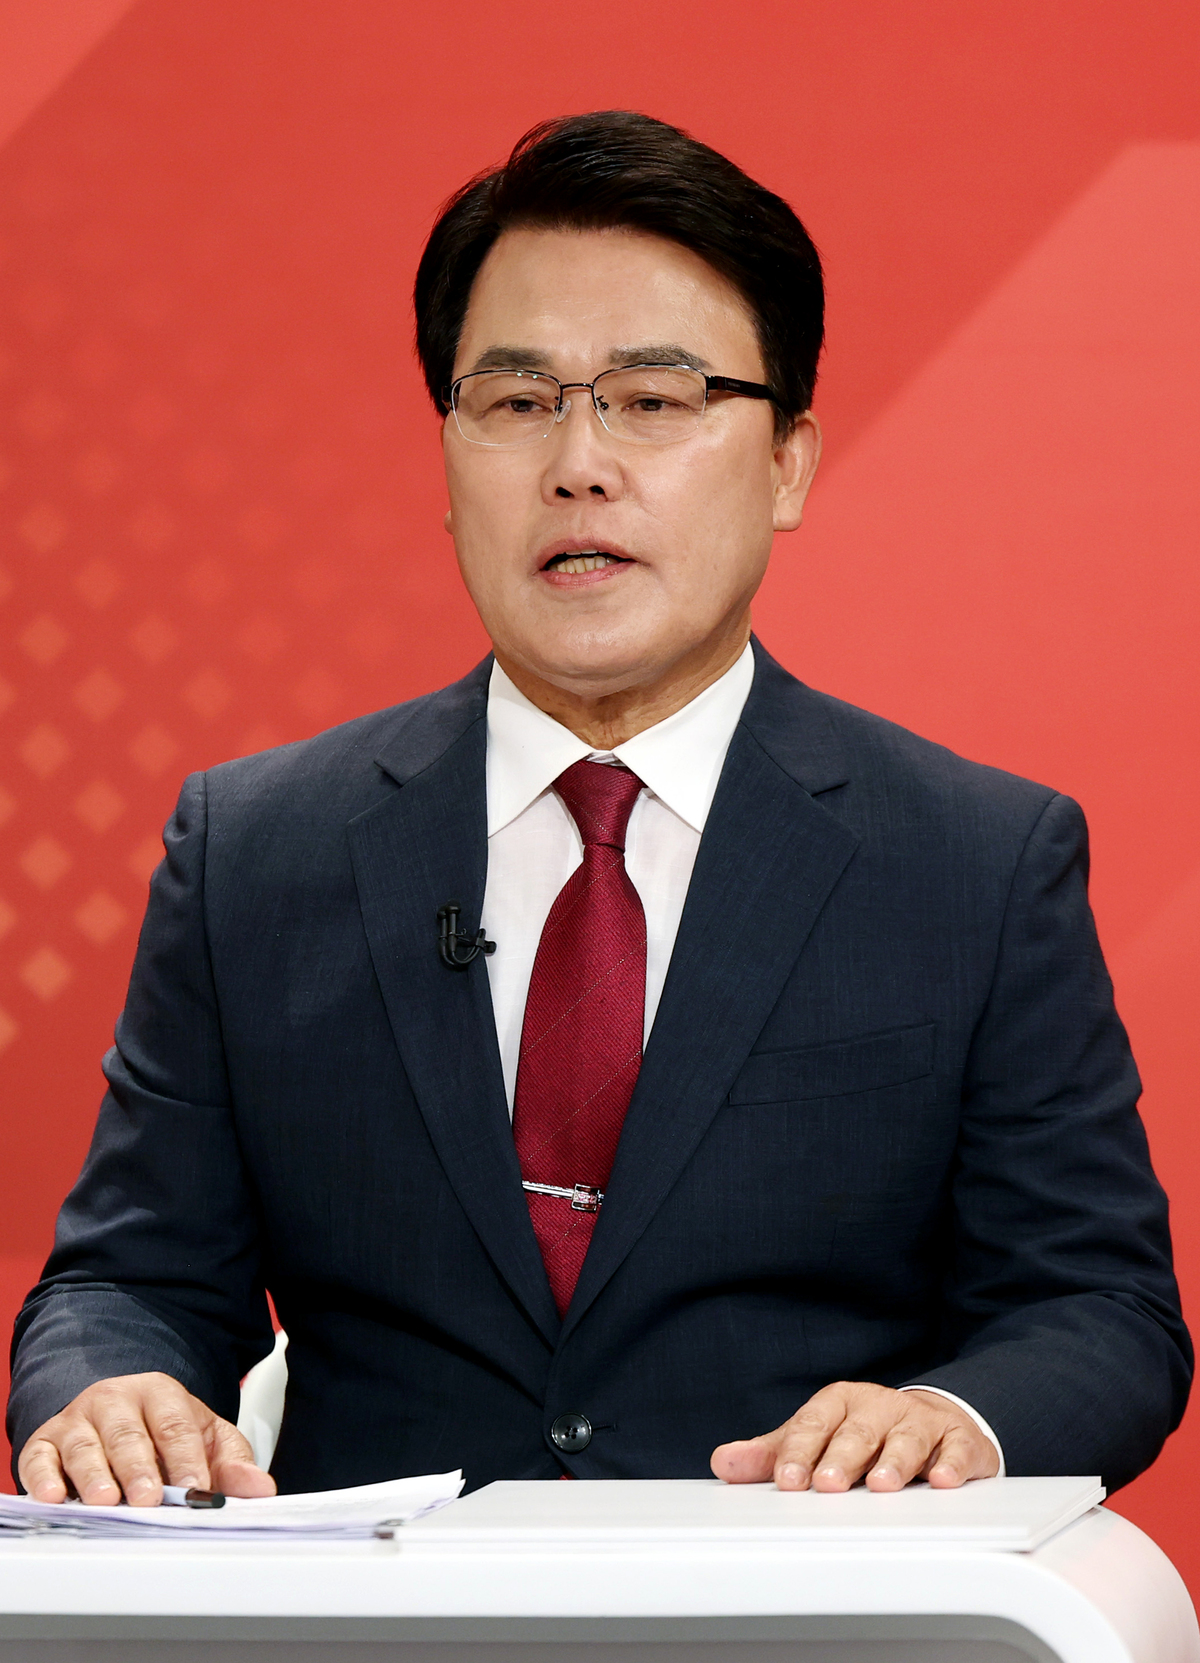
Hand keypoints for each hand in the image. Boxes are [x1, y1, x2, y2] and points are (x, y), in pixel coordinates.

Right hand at [18, 1372, 276, 1505]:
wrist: (115, 1414)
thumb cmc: (163, 1432)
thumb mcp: (205, 1441)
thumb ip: (232, 1465)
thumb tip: (262, 1490)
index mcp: (161, 1394)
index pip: (176, 1426)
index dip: (186, 1460)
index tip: (195, 1490)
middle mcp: (117, 1400)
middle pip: (129, 1434)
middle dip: (140, 1468)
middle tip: (149, 1498)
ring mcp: (78, 1419)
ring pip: (86, 1445)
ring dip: (95, 1474)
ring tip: (107, 1500)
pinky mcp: (45, 1441)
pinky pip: (40, 1457)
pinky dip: (44, 1476)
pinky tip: (54, 1496)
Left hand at [711, 1381, 999, 1491]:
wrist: (932, 1419)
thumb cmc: (864, 1434)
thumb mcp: (816, 1439)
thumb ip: (773, 1454)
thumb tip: (724, 1462)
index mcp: (840, 1403)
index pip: (814, 1424)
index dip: (798, 1452)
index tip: (786, 1481)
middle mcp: (879, 1407)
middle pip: (858, 1432)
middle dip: (842, 1458)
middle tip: (827, 1484)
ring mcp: (920, 1422)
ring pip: (906, 1439)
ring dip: (894, 1461)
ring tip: (881, 1484)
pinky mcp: (958, 1440)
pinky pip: (956, 1451)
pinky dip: (951, 1464)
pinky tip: (941, 1480)